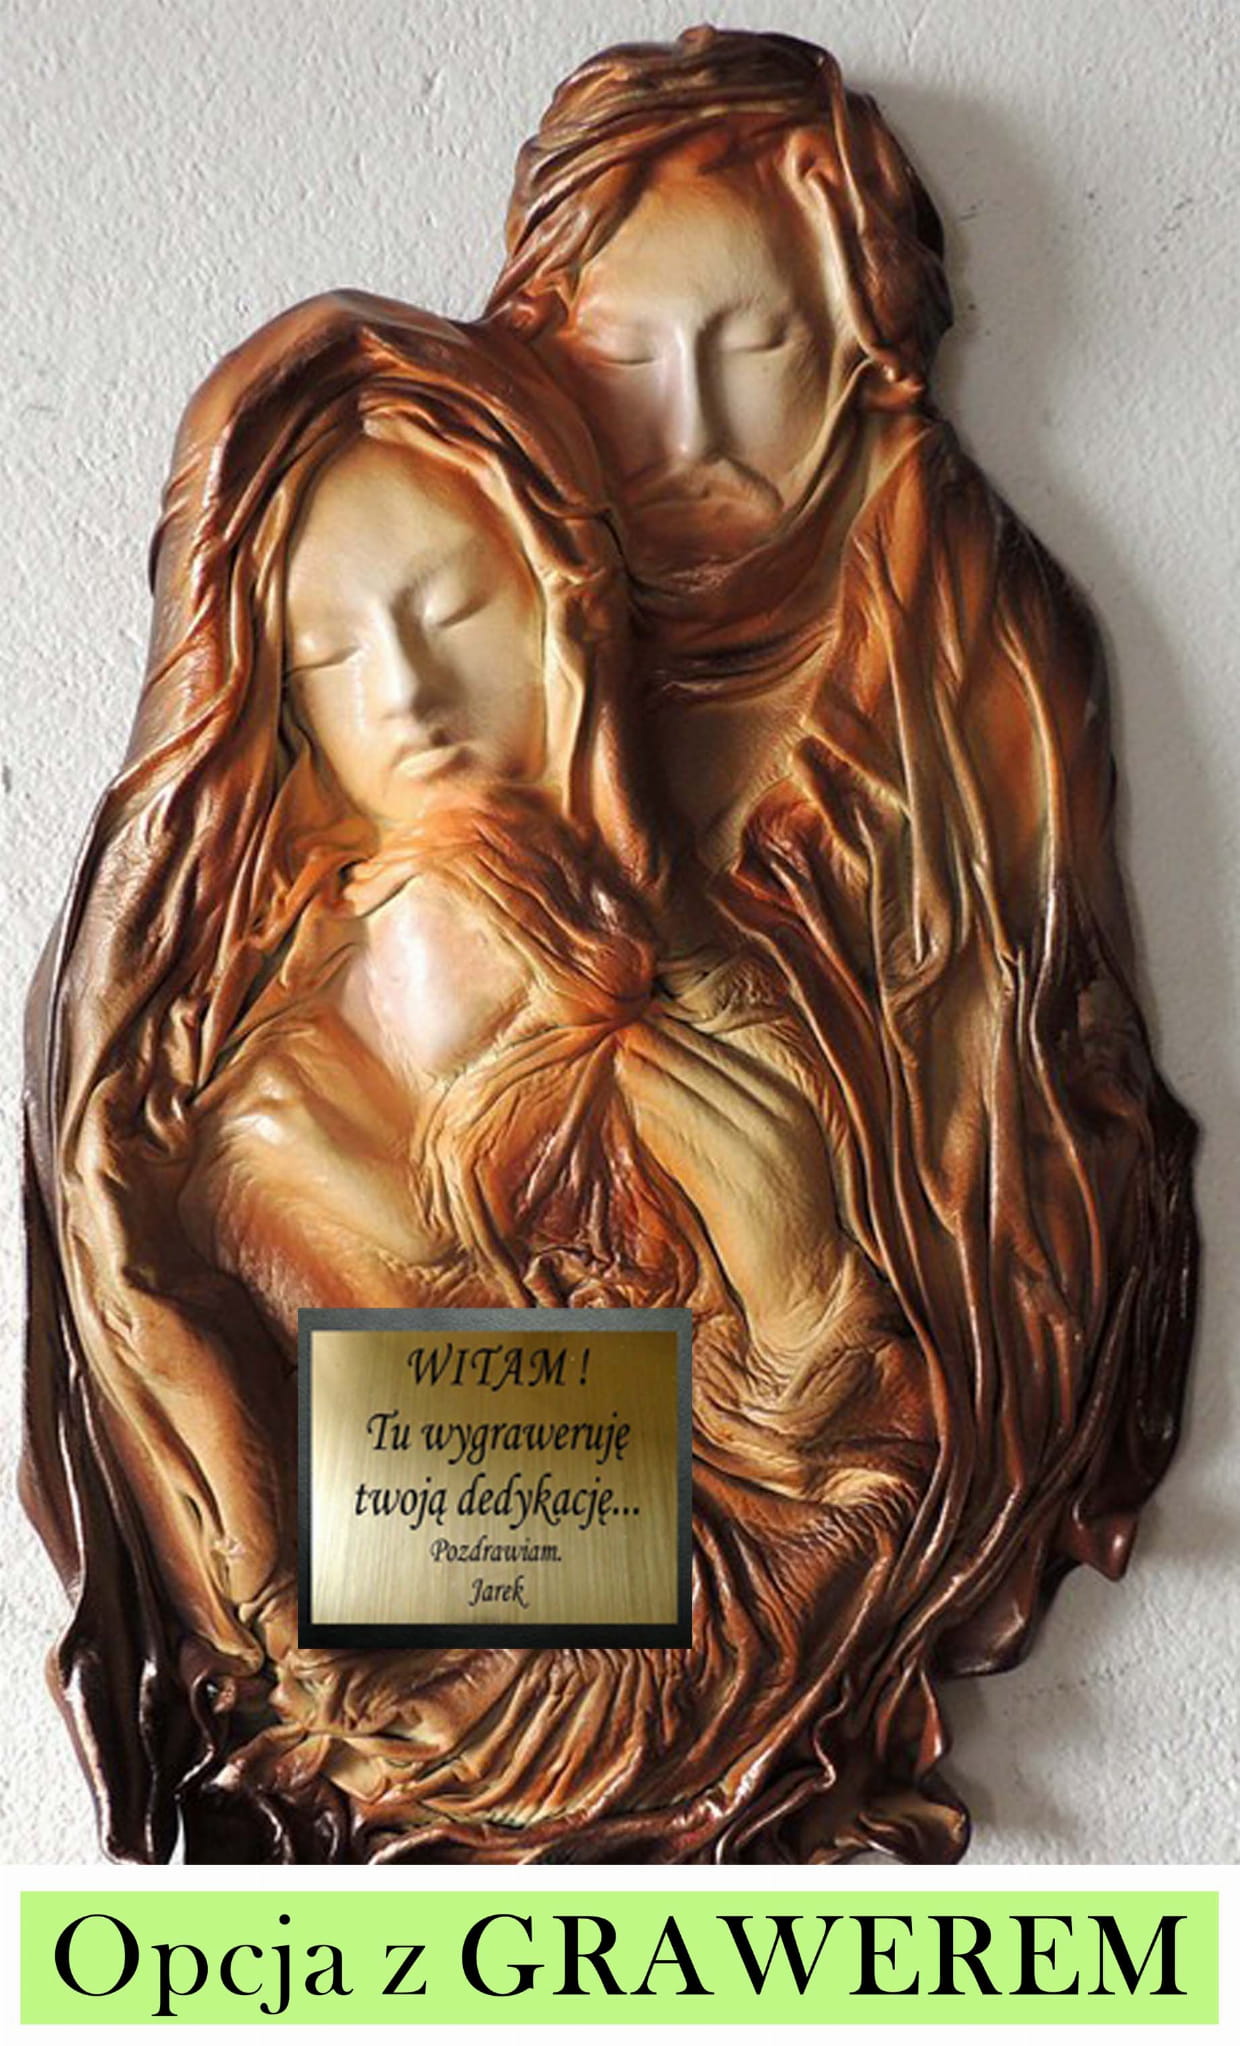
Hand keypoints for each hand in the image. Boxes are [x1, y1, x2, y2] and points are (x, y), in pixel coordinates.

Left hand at [616, 1009, 845, 1350]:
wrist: (806, 1278)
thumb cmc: (782, 1212)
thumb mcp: (777, 1148)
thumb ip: (741, 1110)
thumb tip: (681, 1068)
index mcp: (791, 1107)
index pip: (727, 1061)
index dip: (685, 1038)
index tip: (653, 1018)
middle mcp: (777, 1123)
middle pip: (705, 1073)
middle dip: (661, 1047)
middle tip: (626, 1027)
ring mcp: (756, 1155)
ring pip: (689, 1103)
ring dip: (650, 1079)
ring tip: (622, 1059)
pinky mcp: (733, 1188)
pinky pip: (684, 1147)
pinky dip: (658, 1125)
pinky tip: (637, 1110)